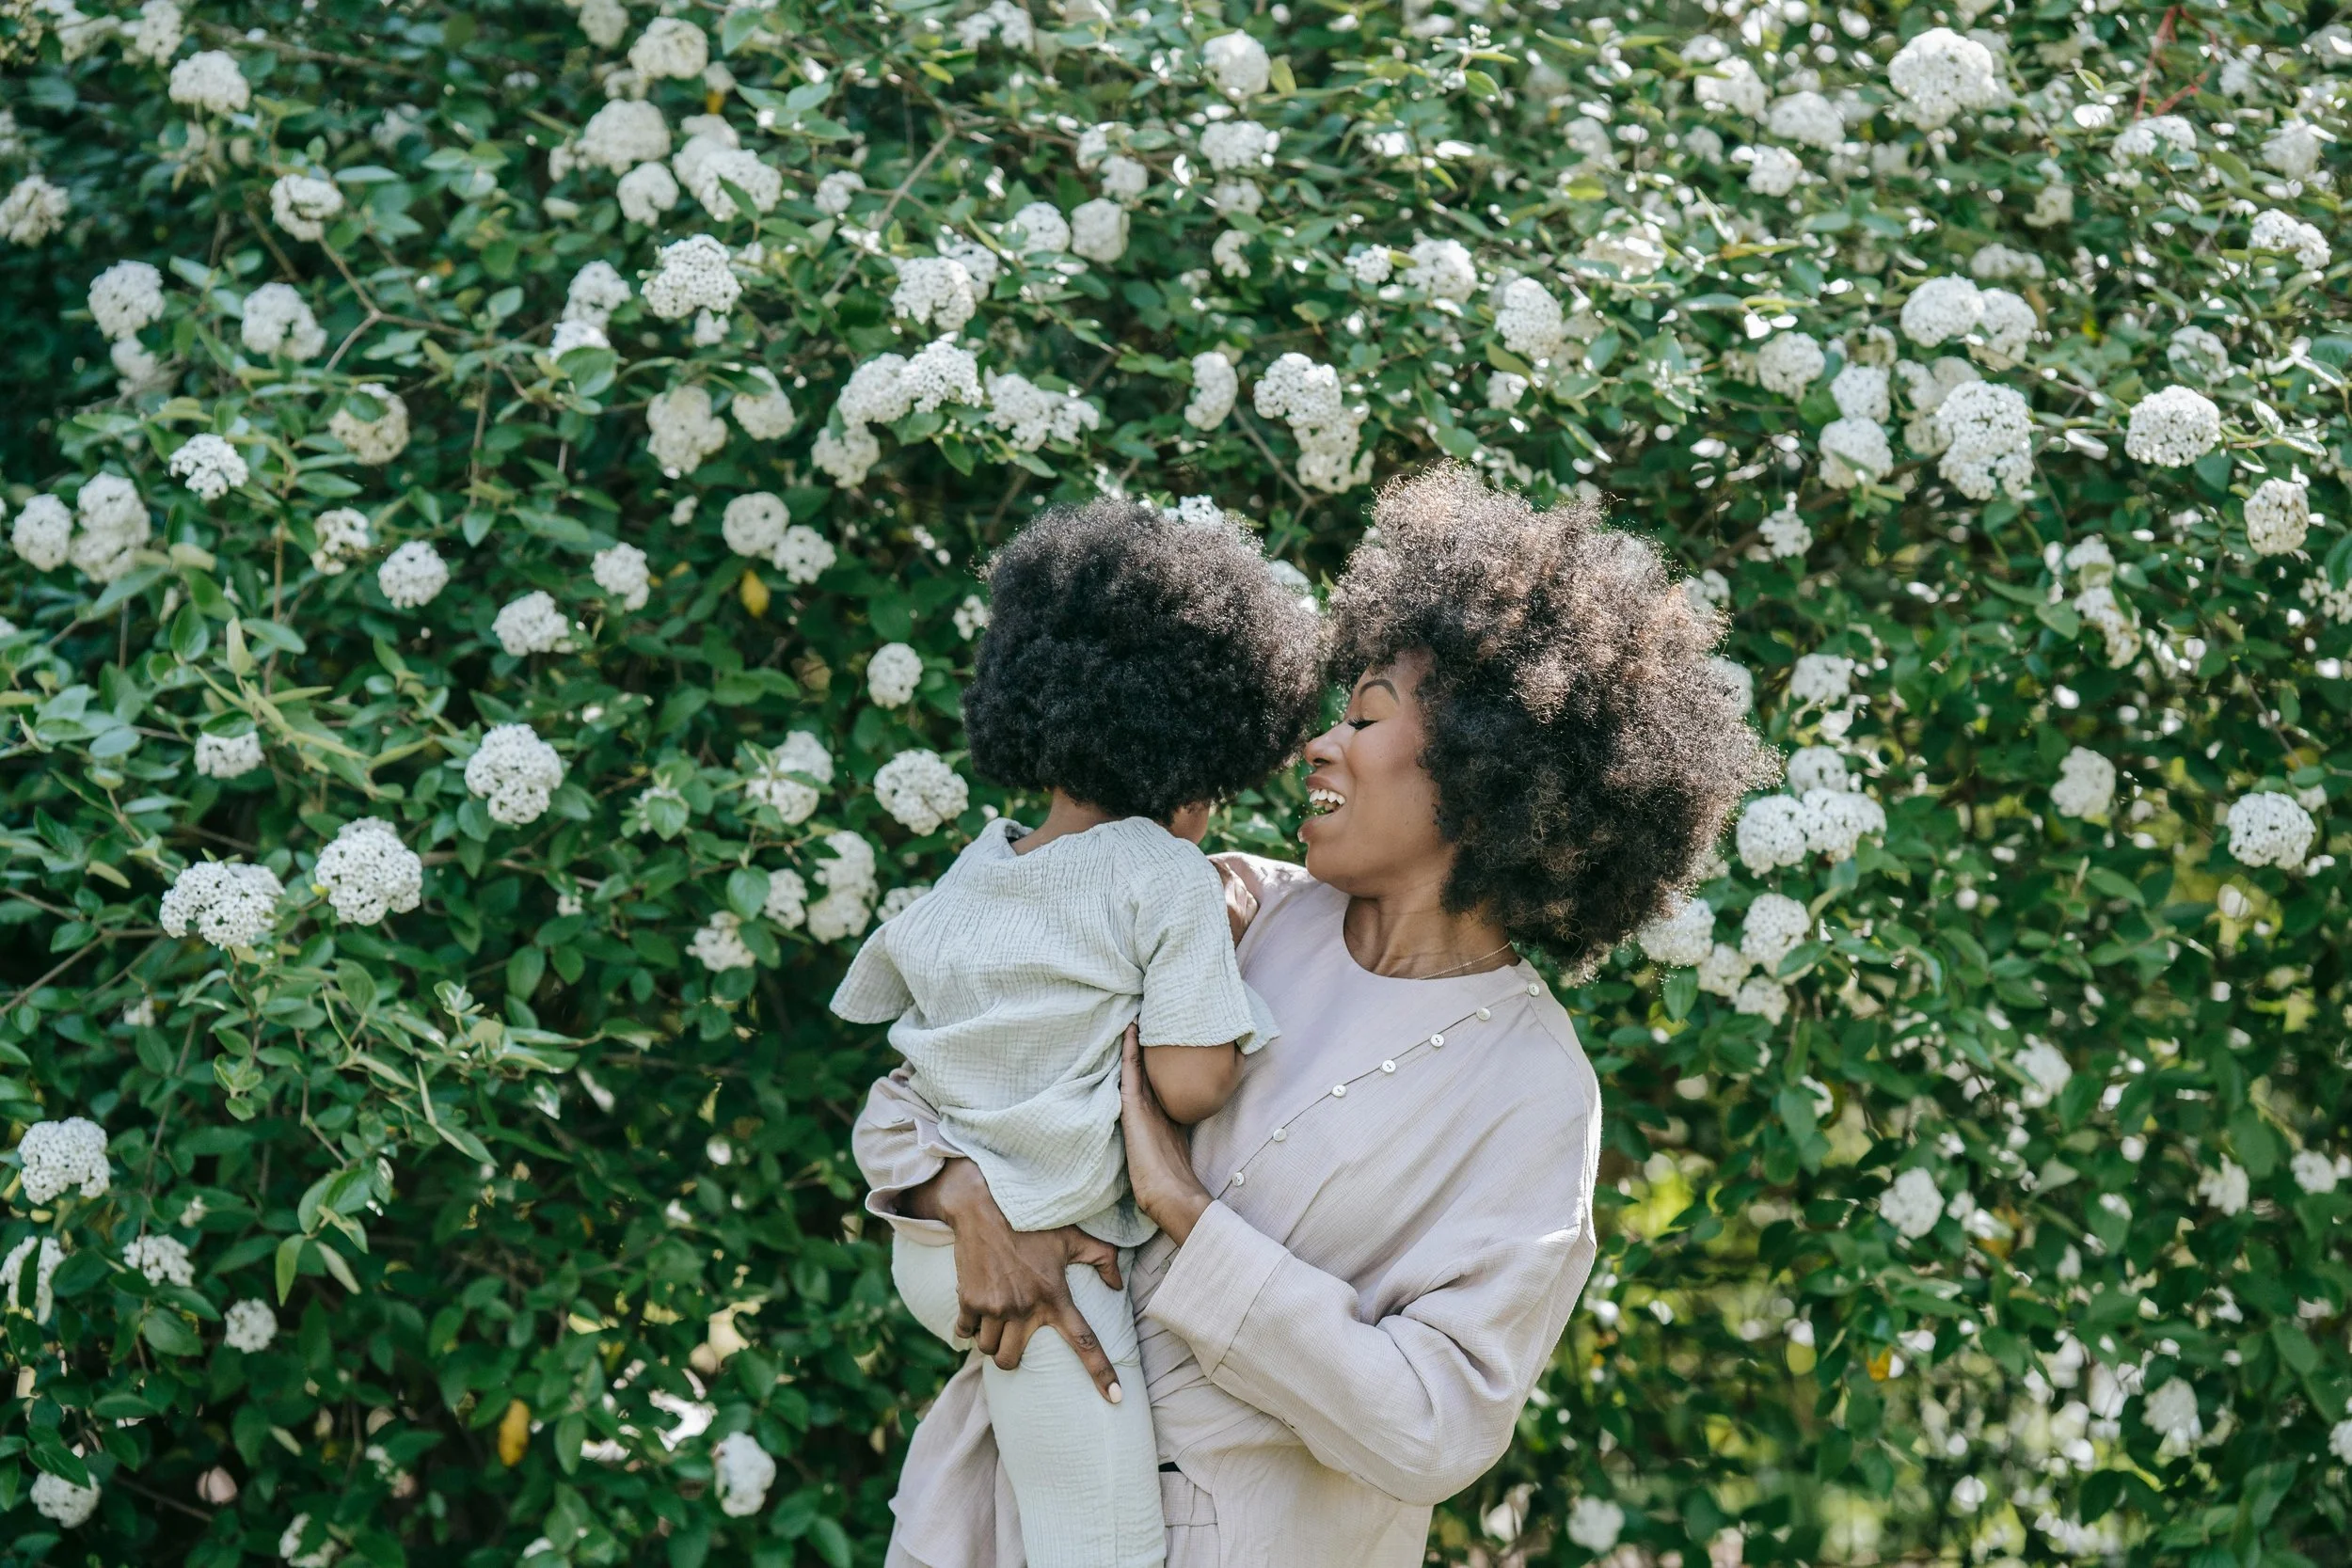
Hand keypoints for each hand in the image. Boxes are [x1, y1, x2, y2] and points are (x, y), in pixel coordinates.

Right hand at [910, 1158, 1129, 1400]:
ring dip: (991, 1343)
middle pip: (1014, 1361)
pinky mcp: (970, 1301)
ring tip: (994, 1323)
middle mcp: (1025, 1308)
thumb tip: (1117, 1285)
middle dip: (1013, 1360)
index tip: (1115, 1399)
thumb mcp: (1073, 1235)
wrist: (983, 1205)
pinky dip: (968, 1329)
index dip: (1101, 1372)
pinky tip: (973, 1314)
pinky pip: (965, 1333)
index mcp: (1055, 1296)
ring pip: (989, 1351)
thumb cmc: (1032, 1220)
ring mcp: (995, 1307)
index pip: (1085, 1342)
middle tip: (1014, 1343)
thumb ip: (1102, 1258)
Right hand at [1119, 1024, 1214, 1244]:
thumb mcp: (1182, 1141)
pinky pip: (1130, 1073)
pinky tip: (1131, 1031)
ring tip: (1134, 1018)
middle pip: (1141, 1070)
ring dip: (1133, 1042)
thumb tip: (1208, 1104)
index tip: (1159, 1036)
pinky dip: (1130, 1051)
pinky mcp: (1131, 1109)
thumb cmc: (1174, 1175)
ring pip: (1134, 1067)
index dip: (1154, 1059)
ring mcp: (1136, 1107)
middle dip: (1141, 1047)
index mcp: (1156, 1114)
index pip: (1153, 1080)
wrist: (1168, 1193)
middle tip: (1142, 1018)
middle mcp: (1144, 1107)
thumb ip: (1186, 1125)